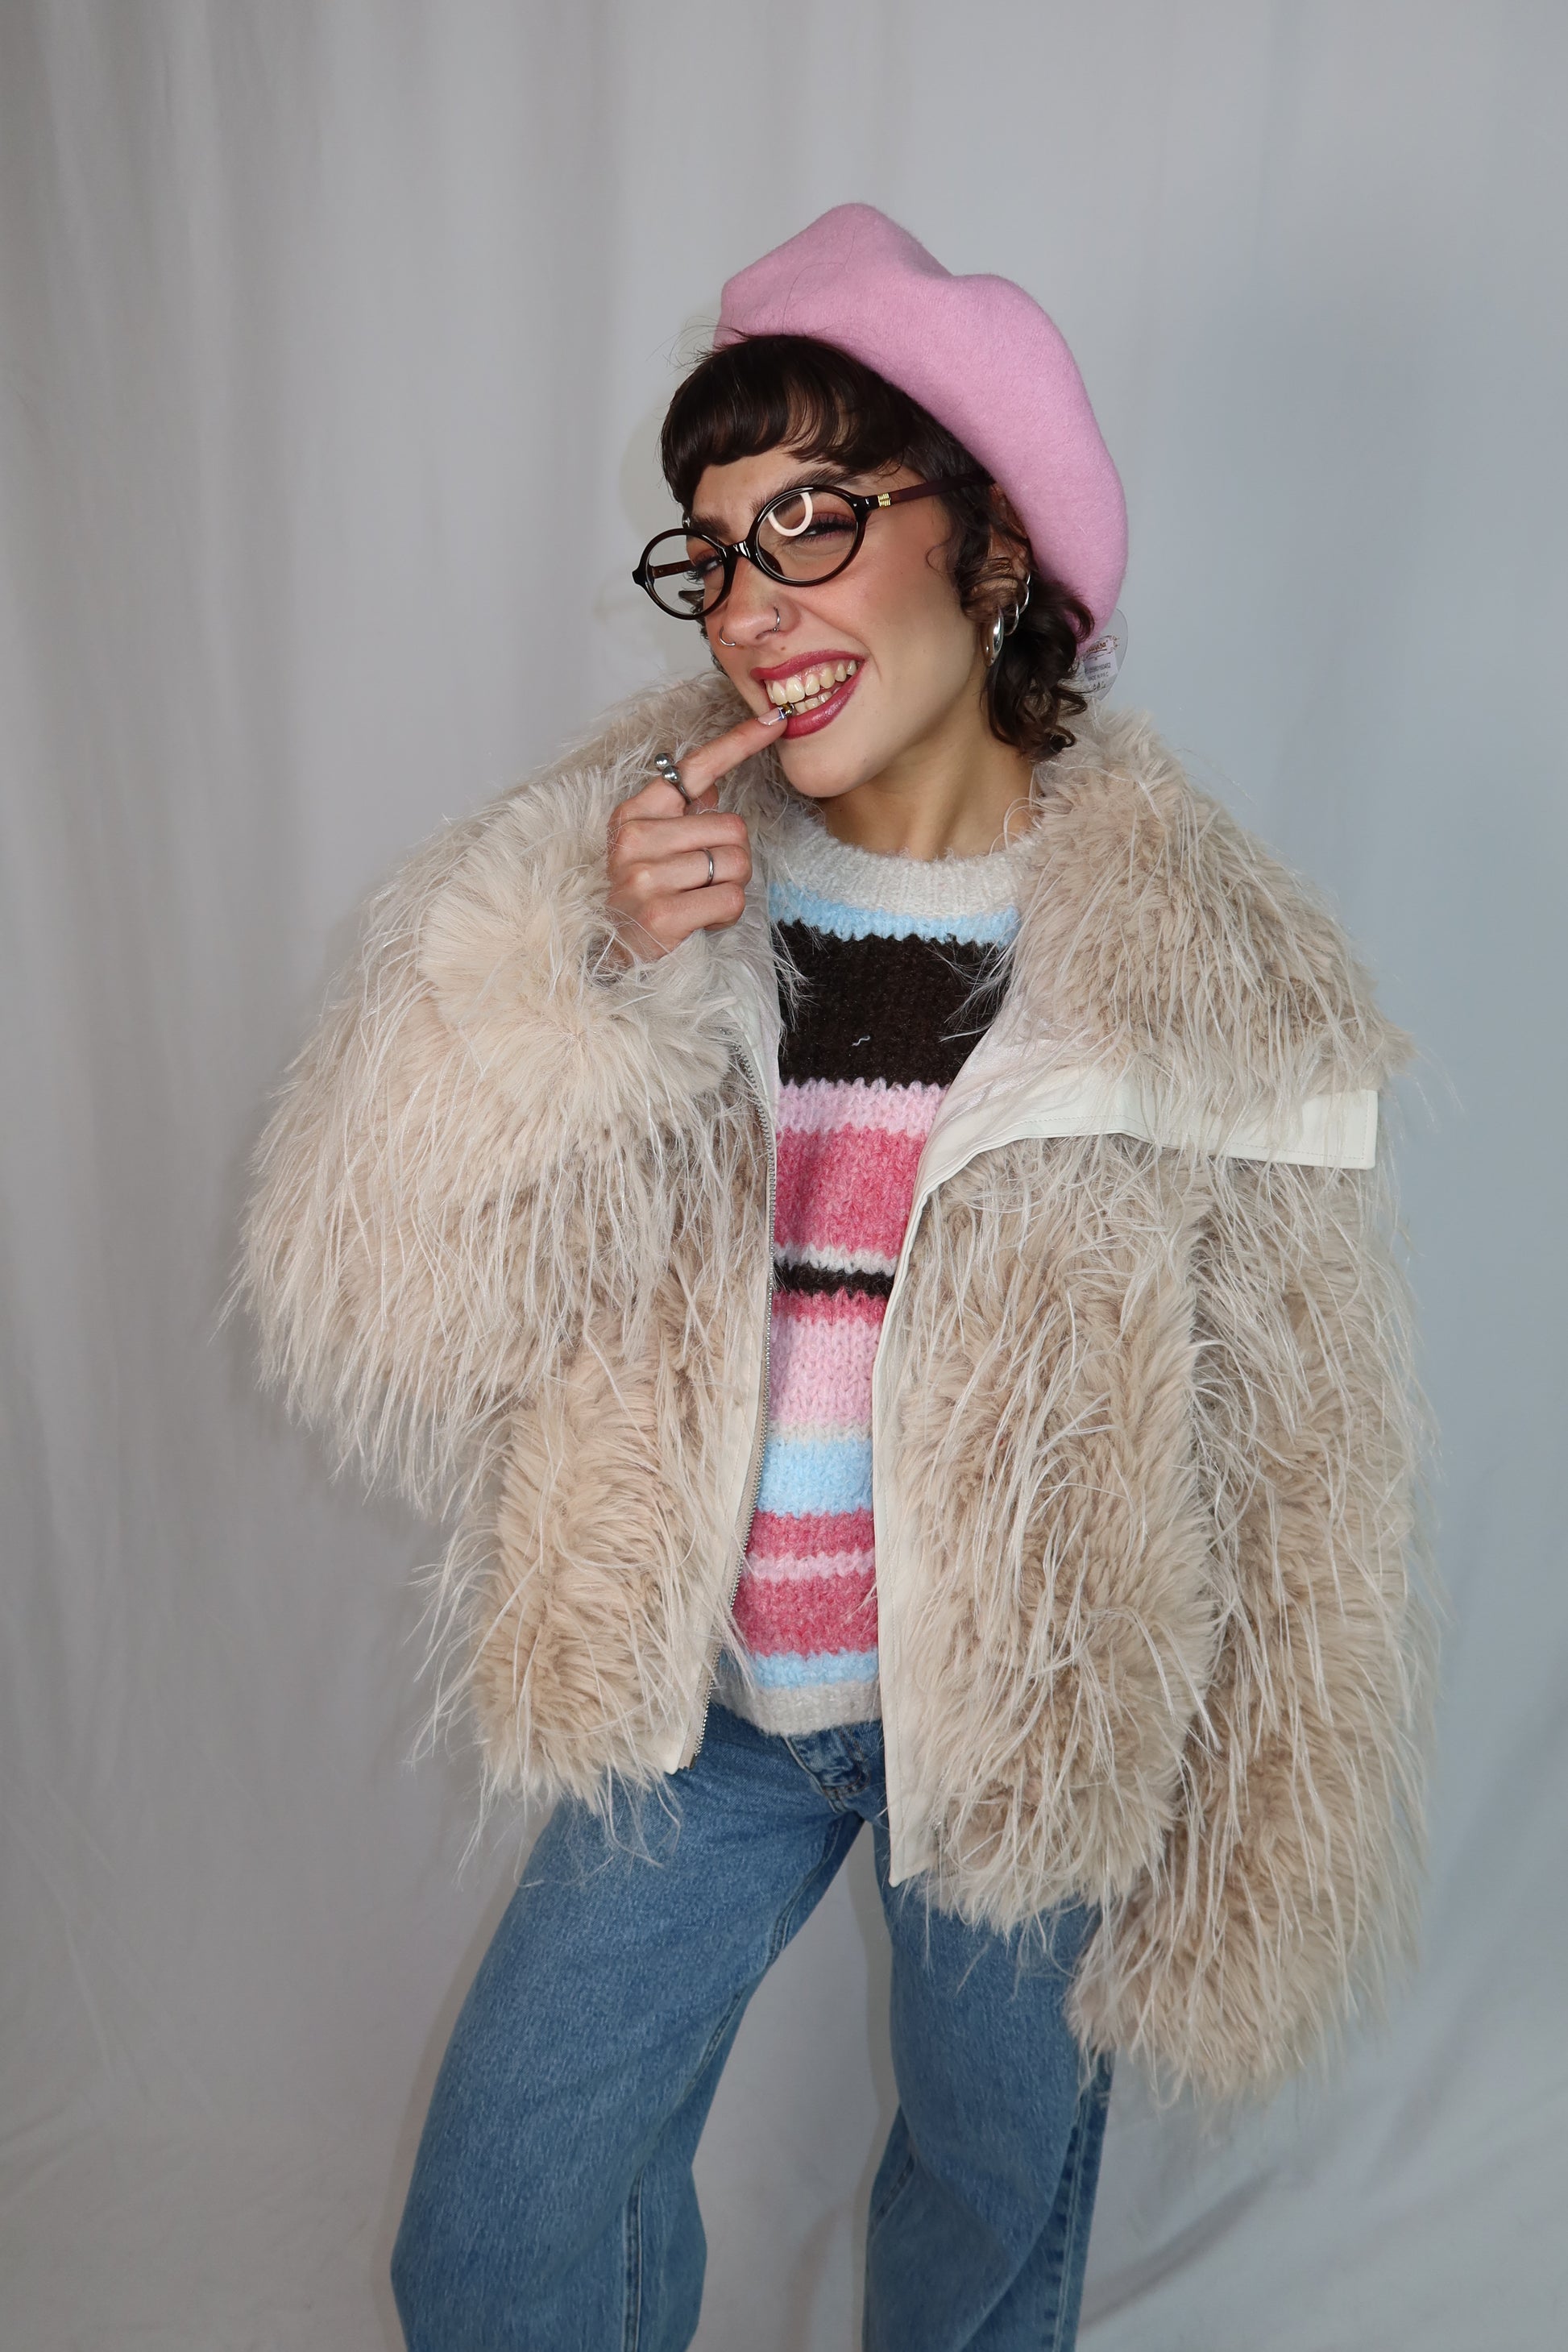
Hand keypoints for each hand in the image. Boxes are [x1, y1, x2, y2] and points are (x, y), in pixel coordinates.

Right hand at [603, 706, 784, 964]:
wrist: (606, 950)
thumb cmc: (638, 894)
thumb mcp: (651, 845)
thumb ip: (681, 814)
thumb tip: (714, 782)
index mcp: (635, 813)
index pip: (695, 768)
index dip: (738, 743)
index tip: (774, 722)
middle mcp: (636, 838)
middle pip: (733, 827)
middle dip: (733, 857)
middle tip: (702, 880)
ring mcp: (646, 875)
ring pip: (736, 864)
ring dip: (731, 887)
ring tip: (698, 900)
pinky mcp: (662, 913)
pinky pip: (730, 900)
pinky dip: (726, 914)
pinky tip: (700, 920)